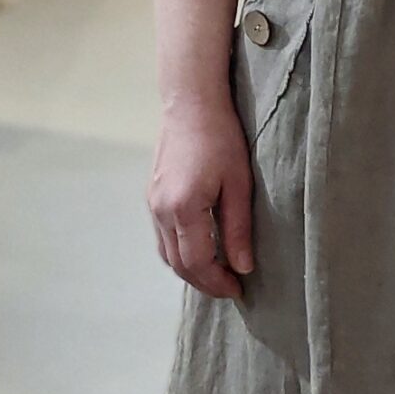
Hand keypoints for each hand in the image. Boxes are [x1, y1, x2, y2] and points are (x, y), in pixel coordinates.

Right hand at [149, 96, 254, 297]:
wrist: (191, 104)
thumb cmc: (221, 138)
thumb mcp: (239, 184)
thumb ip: (238, 229)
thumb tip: (243, 267)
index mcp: (184, 208)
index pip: (197, 263)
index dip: (217, 282)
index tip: (239, 289)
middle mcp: (161, 210)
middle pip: (178, 264)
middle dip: (204, 282)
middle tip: (231, 287)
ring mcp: (152, 203)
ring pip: (166, 254)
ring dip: (190, 270)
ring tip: (218, 273)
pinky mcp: (152, 196)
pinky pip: (162, 237)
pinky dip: (179, 252)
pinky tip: (200, 250)